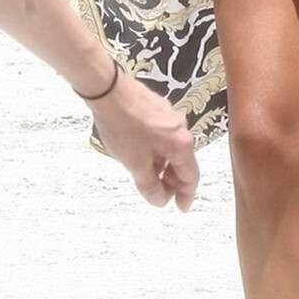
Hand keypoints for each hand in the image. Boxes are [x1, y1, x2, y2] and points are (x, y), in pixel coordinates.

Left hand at [85, 68, 200, 209]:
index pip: (191, 176)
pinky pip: (164, 136)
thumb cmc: (123, 127)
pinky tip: (141, 153)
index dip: (186, 195)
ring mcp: (171, 116)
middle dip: (172, 181)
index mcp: (181, 144)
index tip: (180, 207)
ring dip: (163, 165)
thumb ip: (150, 185)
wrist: (108, 90)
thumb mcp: (135, 163)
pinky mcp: (158, 108)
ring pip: (172, 148)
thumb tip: (160, 200)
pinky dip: (157, 150)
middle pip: (183, 162)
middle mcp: (182, 128)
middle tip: (158, 194)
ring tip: (146, 174)